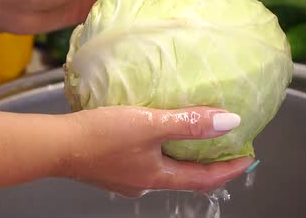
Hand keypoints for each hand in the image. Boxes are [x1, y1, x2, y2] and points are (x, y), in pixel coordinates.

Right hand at [58, 106, 252, 197]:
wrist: (56, 145)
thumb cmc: (101, 136)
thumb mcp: (150, 124)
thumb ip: (189, 122)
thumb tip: (230, 122)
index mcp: (158, 176)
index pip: (205, 179)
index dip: (230, 169)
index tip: (249, 158)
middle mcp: (145, 182)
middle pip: (186, 175)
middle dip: (209, 163)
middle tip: (227, 146)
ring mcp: (127, 177)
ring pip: (165, 167)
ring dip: (184, 155)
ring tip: (195, 135)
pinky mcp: (113, 166)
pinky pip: (146, 159)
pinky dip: (162, 149)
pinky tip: (155, 132)